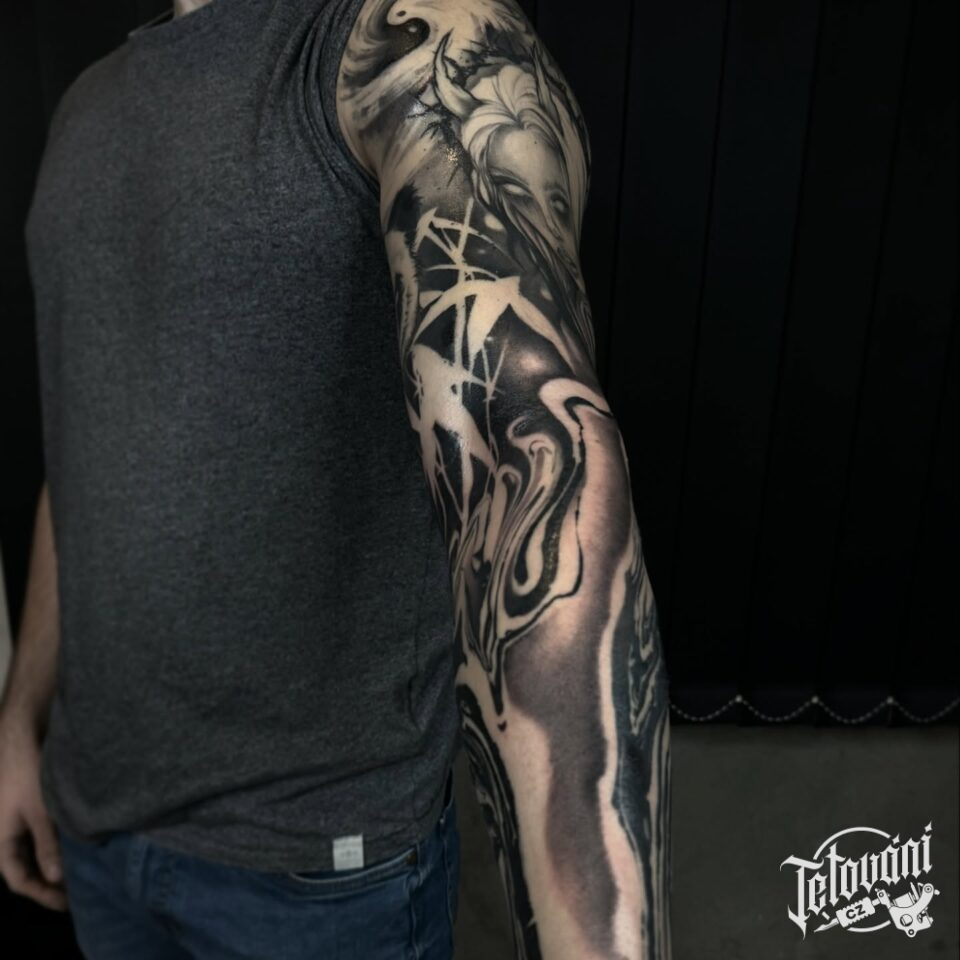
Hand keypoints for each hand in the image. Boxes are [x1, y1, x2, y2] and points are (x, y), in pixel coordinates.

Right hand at [0, 713, 67, 909]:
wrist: (21, 733)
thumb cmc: (26, 773)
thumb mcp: (40, 811)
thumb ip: (47, 844)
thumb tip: (55, 880)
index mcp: (2, 837)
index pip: (17, 878)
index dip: (39, 894)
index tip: (64, 903)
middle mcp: (7, 830)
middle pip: (26, 865)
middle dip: (47, 881)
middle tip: (74, 892)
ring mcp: (19, 815)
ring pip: (35, 848)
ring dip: (54, 860)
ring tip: (79, 869)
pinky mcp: (32, 802)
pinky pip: (43, 830)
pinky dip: (58, 840)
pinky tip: (77, 840)